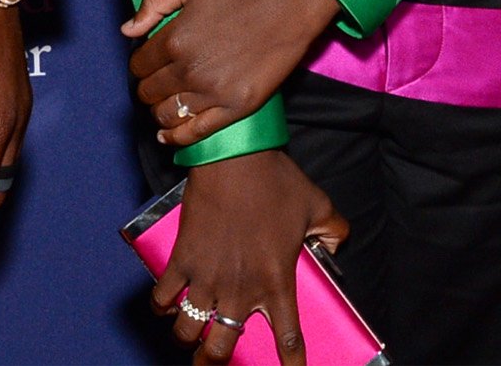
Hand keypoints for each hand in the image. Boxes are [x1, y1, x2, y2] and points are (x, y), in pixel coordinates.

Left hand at [126, 0, 340, 150]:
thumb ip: (155, 3)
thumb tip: (127, 30)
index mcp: (176, 38)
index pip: (139, 64)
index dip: (140, 63)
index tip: (148, 61)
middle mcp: (190, 69)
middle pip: (150, 91)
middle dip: (148, 86)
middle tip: (157, 81)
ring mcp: (213, 91)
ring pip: (167, 114)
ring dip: (160, 110)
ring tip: (164, 104)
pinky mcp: (237, 107)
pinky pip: (196, 132)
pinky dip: (177, 137)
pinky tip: (169, 135)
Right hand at [153, 150, 348, 363]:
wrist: (234, 155)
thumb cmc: (275, 179)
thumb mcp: (316, 204)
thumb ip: (334, 229)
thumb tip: (339, 243)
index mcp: (276, 281)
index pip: (287, 338)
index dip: (291, 363)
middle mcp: (240, 289)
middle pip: (221, 349)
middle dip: (214, 362)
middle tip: (214, 359)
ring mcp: (206, 277)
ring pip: (188, 332)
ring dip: (188, 337)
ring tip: (192, 332)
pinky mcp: (181, 260)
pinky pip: (161, 299)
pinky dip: (161, 307)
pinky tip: (167, 303)